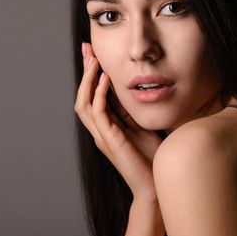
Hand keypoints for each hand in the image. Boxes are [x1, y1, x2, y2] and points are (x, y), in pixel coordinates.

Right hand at [74, 42, 163, 201]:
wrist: (153, 186)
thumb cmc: (151, 159)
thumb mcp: (142, 127)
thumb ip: (134, 111)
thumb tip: (138, 90)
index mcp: (107, 126)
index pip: (93, 95)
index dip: (91, 74)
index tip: (94, 53)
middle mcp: (100, 129)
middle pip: (83, 95)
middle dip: (84, 71)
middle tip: (86, 48)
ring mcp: (101, 135)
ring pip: (84, 102)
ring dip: (87, 80)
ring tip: (94, 59)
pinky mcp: (108, 139)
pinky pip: (98, 112)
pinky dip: (98, 94)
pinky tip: (105, 78)